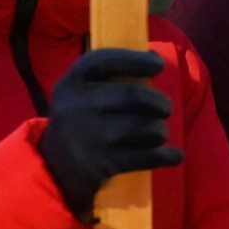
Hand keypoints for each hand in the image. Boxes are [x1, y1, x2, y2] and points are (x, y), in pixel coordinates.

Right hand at [38, 48, 182, 215]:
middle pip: (132, 95)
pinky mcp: (99, 165)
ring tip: (159, 133)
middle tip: (166, 108)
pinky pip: (144, 157)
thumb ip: (111, 77)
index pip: (103, 60)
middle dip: (159, 102)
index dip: (135, 59)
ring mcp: (86, 137)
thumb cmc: (79, 123)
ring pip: (143, 128)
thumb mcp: (82, 96)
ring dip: (160, 131)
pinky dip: (166, 156)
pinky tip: (175, 156)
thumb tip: (154, 57)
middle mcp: (75, 107)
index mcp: (70, 84)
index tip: (158, 65)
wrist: (53, 170)